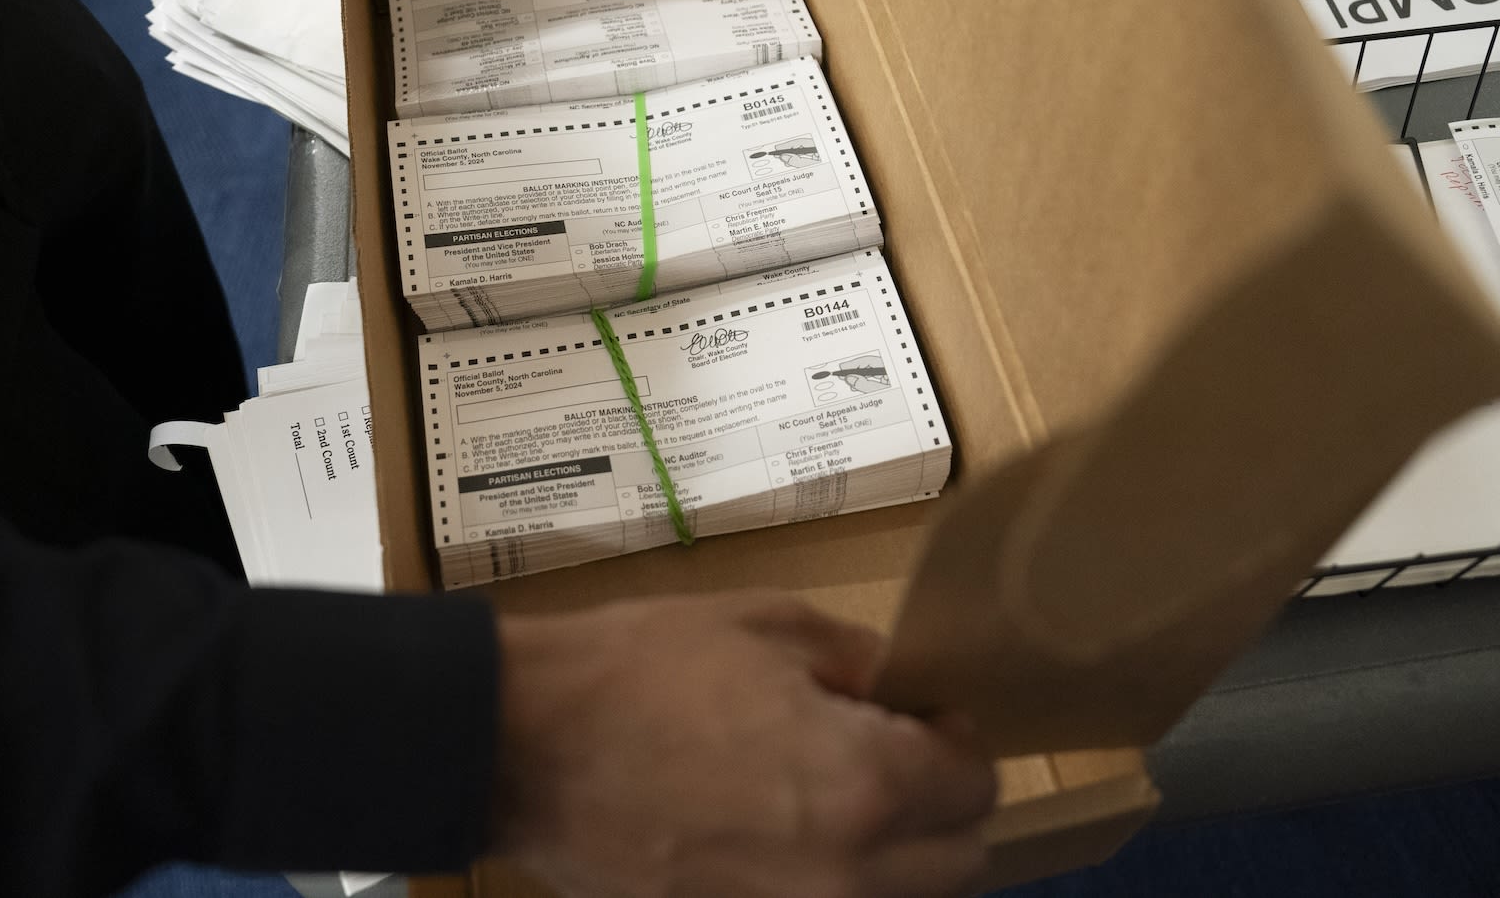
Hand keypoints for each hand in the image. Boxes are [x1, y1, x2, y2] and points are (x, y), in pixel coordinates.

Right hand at [491, 592, 996, 897]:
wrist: (522, 744)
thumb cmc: (642, 670)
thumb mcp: (768, 627)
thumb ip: (862, 662)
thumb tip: (907, 693)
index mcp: (865, 787)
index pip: (976, 783)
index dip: (954, 736)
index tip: (916, 712)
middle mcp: (847, 876)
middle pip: (961, 860)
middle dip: (941, 803)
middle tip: (887, 752)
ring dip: (897, 853)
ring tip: (833, 794)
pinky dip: (831, 881)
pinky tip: (781, 833)